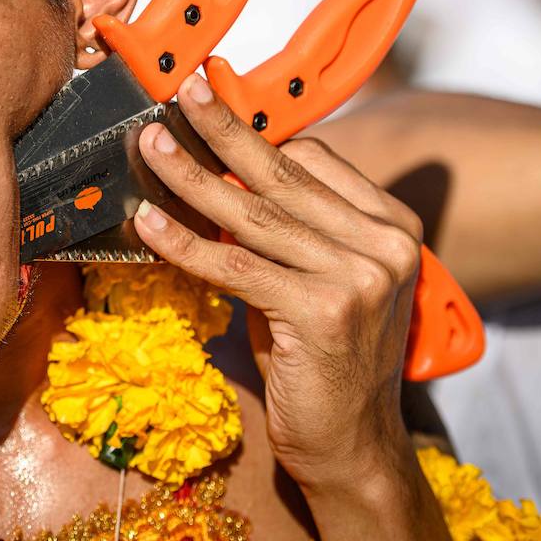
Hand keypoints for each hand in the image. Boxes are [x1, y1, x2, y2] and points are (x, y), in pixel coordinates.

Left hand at [135, 75, 448, 539]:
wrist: (352, 446)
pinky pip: (236, 267)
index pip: (315, 158)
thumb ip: (286, 227)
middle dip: (222, 130)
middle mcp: (384, 244)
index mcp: (391, 225)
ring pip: (253, 214)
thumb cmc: (321, 359)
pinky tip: (149, 223)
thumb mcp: (314, 278)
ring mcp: (359, 278)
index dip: (255, 133)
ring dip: (191, 176)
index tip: (207, 107)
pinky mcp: (323, 313)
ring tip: (150, 146)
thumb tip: (222, 169)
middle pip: (283, 174)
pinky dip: (185, 243)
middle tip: (182, 94)